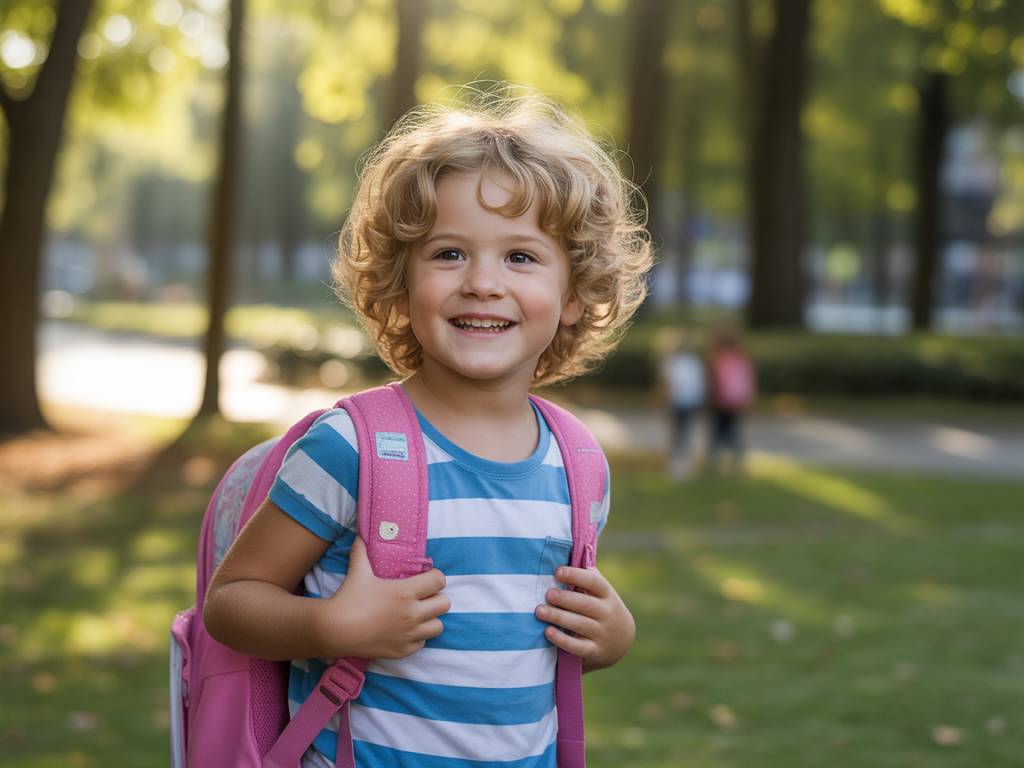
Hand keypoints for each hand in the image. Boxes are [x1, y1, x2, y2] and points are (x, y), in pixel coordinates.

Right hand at [316, 537, 449, 659]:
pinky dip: (417, 637)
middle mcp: (412, 614)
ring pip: (438, 626)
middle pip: (444, 604)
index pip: (439, 581)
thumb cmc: (348, 598)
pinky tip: (404, 631)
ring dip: (430, 619)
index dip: (435, 577)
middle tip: (423, 597)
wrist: (335, 630)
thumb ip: (362, 551)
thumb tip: (360, 535)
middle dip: (436, 598)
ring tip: (417, 615)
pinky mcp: (402, 651)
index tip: (426, 578)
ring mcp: (409, 634)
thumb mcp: (358, 571)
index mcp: (406, 592)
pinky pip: (422, 643)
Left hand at [535, 566, 634, 671]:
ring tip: (539, 611)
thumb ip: (587, 579)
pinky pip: (578, 647)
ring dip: (558, 617)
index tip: (558, 572)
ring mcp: (602, 634)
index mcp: (608, 595)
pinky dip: (562, 640)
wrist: (621, 641)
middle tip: (547, 594)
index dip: (576, 575)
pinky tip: (547, 632)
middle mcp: (607, 614)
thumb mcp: (602, 594)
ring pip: (579, 624)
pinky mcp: (595, 651)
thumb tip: (567, 555)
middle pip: (585, 604)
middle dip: (565, 598)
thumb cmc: (602, 608)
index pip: (594, 582)